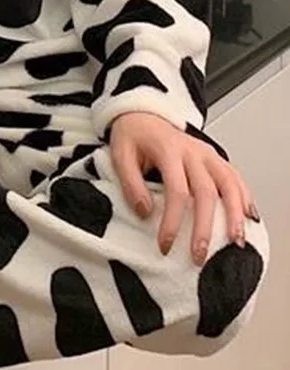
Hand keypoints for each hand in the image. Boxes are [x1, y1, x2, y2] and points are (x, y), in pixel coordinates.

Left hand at [110, 111, 258, 265]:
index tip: (166, 244)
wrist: (142, 115)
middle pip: (205, 192)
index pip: (176, 190)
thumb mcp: (120, 156)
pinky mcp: (214, 158)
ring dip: (234, 214)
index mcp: (168, 150)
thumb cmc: (132, 136)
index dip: (172, 221)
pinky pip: (235, 177)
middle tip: (199, 254)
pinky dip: (244, 197)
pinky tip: (248, 216)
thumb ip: (130, 183)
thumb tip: (145, 211)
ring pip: (229, 184)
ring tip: (234, 240)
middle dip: (204, 227)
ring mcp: (207, 154)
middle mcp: (192, 151)